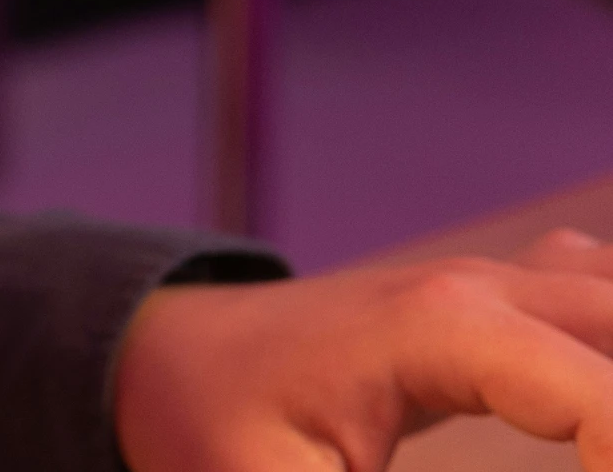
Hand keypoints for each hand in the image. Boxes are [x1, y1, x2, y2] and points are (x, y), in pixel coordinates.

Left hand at [114, 229, 612, 469]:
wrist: (169, 357)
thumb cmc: (216, 424)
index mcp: (438, 328)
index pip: (598, 397)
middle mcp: (481, 288)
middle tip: (599, 470)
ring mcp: (493, 283)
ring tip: (599, 455)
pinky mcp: (497, 303)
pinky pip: (601, 300)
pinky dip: (612, 357)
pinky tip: (599, 431)